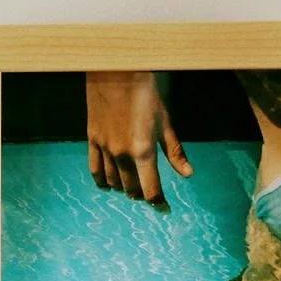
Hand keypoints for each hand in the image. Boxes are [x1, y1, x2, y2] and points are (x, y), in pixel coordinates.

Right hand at [87, 71, 192, 206]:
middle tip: (147, 195)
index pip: (150, 188)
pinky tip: (107, 185)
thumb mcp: (165, 122)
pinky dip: (102, 180)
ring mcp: (105, 148)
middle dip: (141, 194)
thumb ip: (174, 151)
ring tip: (131, 190)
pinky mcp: (93, 140)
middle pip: (131, 187)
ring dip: (123, 188)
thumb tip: (187, 174)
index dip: (157, 201)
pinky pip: (95, 169)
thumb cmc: (145, 94)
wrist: (116, 73)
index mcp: (143, 150)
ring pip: (113, 180)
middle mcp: (122, 154)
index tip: (162, 207)